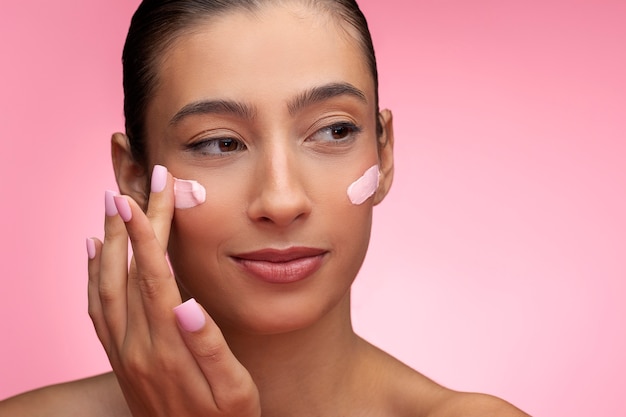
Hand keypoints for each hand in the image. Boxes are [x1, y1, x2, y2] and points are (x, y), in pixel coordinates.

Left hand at [86, 165, 259, 416]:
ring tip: (112, 206)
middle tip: (136, 184)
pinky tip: (95, 253)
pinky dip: (93, 276)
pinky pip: (96, 311)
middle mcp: (137, 347)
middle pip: (129, 272)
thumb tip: (188, 305)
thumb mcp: (234, 392)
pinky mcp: (120, 360)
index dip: (150, 232)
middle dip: (133, 224)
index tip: (147, 193)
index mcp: (168, 347)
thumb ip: (210, 349)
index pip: (155, 276)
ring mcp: (123, 354)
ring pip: (105, 287)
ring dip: (109, 242)